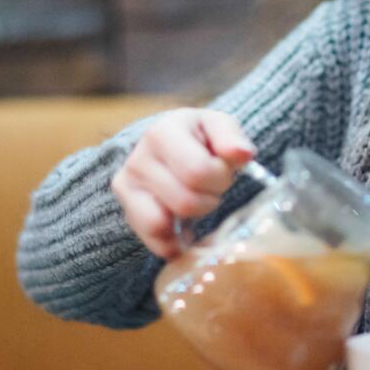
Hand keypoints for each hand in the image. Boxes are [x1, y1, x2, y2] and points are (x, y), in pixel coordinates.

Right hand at [111, 108, 254, 258]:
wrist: (169, 147)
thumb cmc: (199, 137)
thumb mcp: (219, 126)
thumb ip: (232, 138)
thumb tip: (242, 154)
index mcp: (162, 132)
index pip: (198, 172)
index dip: (220, 177)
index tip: (222, 169)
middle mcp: (138, 158)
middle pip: (185, 202)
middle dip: (210, 198)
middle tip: (211, 187)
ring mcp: (127, 186)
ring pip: (163, 225)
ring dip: (192, 217)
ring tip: (196, 199)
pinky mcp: (127, 210)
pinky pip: (152, 240)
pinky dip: (173, 242)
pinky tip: (185, 227)